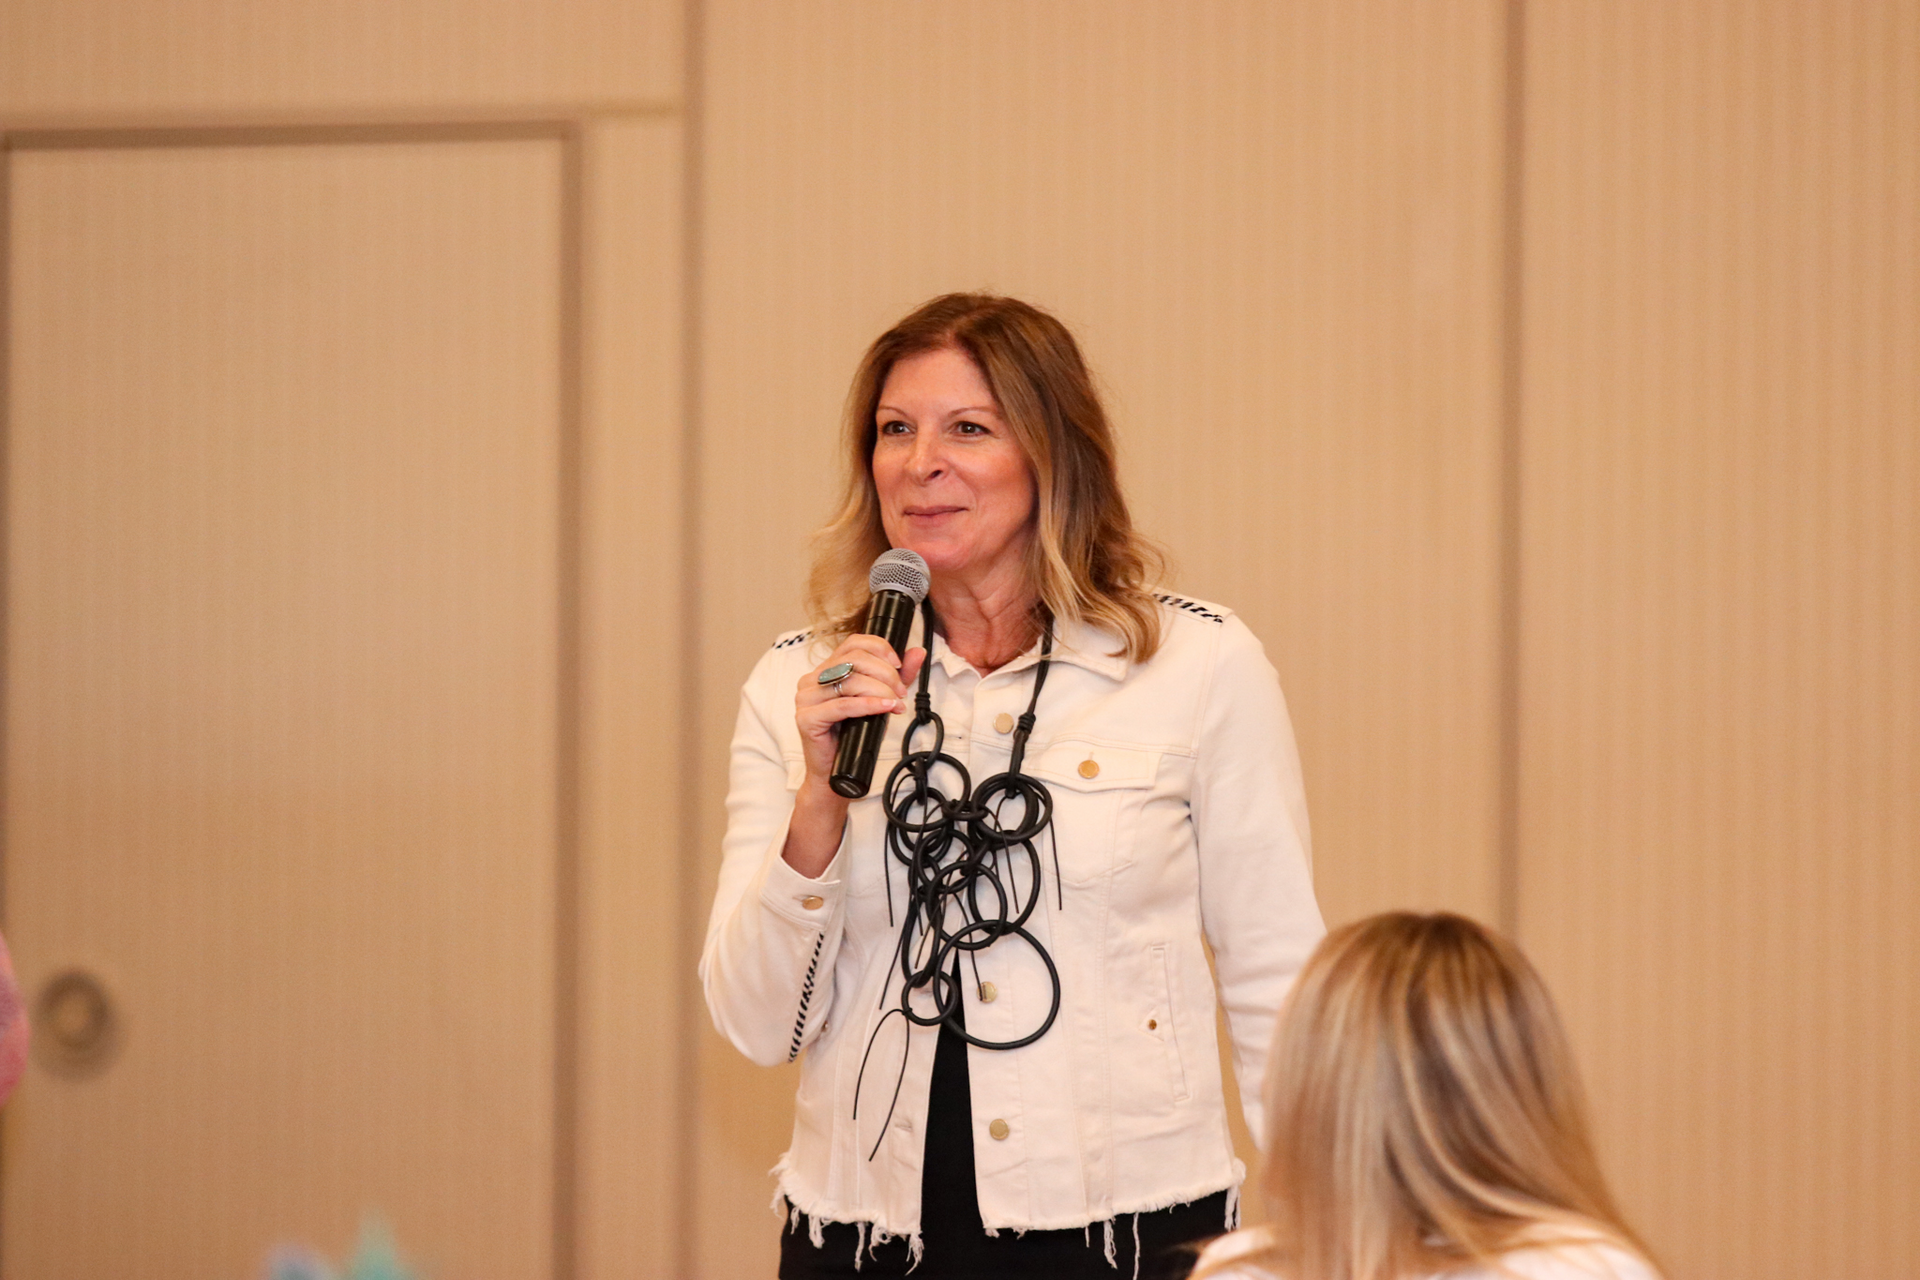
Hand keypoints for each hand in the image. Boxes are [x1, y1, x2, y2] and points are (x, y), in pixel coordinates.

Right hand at [781, 634, 926, 877]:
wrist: (836, 774)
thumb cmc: (854, 736)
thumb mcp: (880, 699)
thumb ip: (898, 675)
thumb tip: (917, 652)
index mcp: (825, 669)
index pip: (852, 643)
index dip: (879, 648)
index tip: (899, 664)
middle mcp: (811, 679)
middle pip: (854, 660)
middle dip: (885, 673)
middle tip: (901, 692)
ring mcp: (805, 698)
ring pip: (850, 680)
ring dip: (880, 690)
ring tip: (895, 703)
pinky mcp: (806, 718)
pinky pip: (842, 705)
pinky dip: (868, 704)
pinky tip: (885, 708)